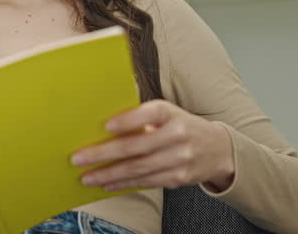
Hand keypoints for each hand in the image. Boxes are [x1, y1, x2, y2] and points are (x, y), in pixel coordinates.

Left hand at [70, 99, 234, 191]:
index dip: (128, 120)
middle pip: (136, 146)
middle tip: (79, 158)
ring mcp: (180, 158)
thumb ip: (141, 116)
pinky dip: (124, 184)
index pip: (149, 114)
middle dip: (104, 154)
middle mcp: (177, 134)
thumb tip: (102, 122)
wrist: (218, 149)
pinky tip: (107, 184)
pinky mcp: (179, 178)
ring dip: (109, 174)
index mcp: (171, 113)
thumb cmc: (181, 126)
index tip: (106, 126)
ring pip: (138, 168)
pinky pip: (146, 181)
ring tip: (87, 177)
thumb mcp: (167, 113)